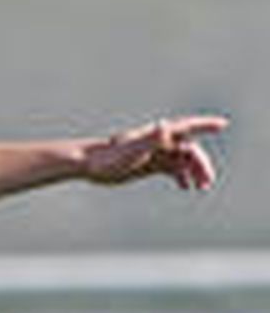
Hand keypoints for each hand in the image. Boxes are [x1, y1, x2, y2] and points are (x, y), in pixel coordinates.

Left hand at [84, 114, 227, 191]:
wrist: (88, 164)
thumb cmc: (108, 158)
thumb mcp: (131, 151)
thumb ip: (150, 139)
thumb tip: (164, 126)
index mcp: (157, 135)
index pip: (187, 127)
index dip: (206, 125)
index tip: (223, 124)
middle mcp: (158, 141)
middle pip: (188, 150)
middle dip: (200, 164)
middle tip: (207, 182)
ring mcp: (154, 153)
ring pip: (181, 160)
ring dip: (193, 172)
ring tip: (201, 187)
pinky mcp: (147, 164)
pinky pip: (169, 168)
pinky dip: (179, 175)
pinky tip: (185, 187)